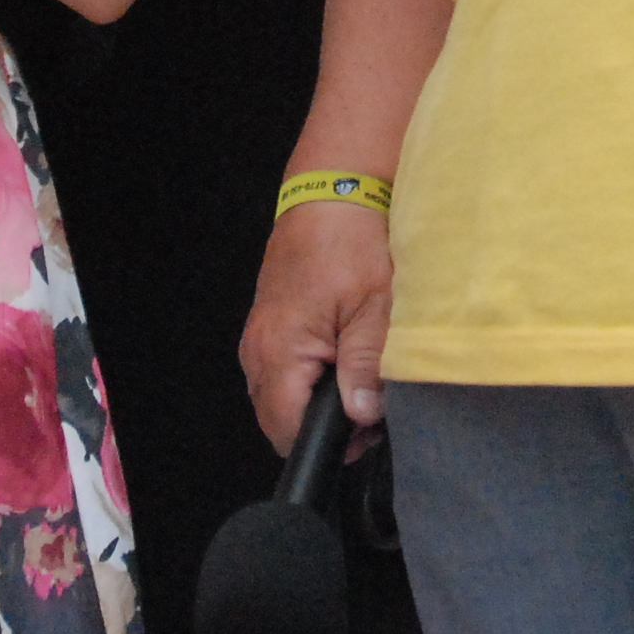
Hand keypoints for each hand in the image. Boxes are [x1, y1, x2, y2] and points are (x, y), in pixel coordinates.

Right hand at [239, 196, 393, 453]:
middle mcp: (258, 348)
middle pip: (278, 418)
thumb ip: (367, 365)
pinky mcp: (268, 325)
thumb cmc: (352, 240)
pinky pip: (280, 371)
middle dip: (321, 425)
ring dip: (315, 401)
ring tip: (360, 381)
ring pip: (279, 396)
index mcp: (279, 348)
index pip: (286, 429)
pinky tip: (342, 359)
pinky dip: (308, 376)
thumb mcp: (375, 305)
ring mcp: (259, 336)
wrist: (333, 191)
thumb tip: (361, 415)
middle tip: (369, 406)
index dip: (326, 442)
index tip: (363, 434)